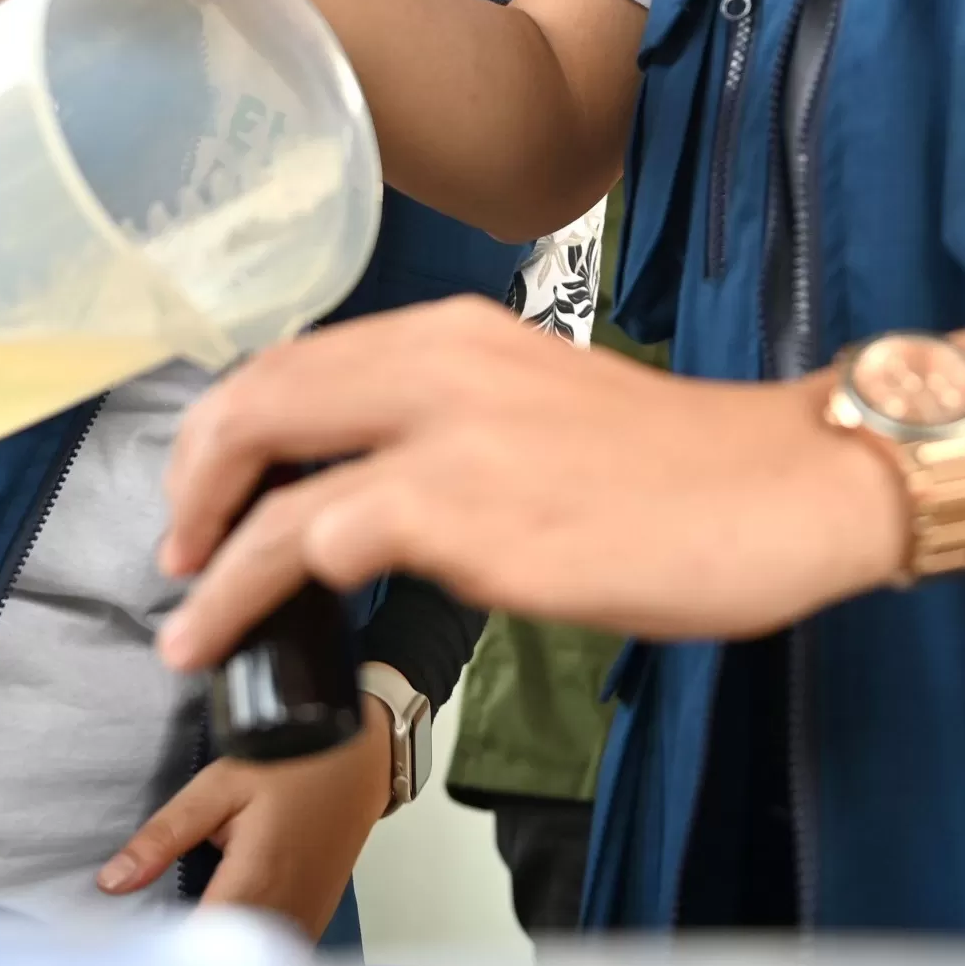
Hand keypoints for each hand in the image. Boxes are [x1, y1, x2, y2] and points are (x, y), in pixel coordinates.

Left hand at [96, 701, 391, 938]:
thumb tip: (111, 882)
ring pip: (251, 963)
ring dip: (218, 951)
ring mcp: (304, 919)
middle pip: (224, 964)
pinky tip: (225, 920)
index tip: (134, 941)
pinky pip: (274, 951)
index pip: (199, 947)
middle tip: (151, 931)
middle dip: (185, 953)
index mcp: (256, 881)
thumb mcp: (218, 786)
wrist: (359, 759)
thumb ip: (164, 835)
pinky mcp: (314, 917)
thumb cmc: (292, 763)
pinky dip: (246, 945)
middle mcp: (284, 911)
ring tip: (185, 925)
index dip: (164, 951)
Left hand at [151, 299, 909, 671]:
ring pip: (271, 464)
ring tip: (186, 615)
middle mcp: (441, 359)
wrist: (785, 486)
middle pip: (259, 393)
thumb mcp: (545, 412)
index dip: (233, 427)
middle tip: (179, 546)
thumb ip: (455, 432)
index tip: (213, 491)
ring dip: (208, 550)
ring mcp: (450, 431)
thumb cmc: (690, 471)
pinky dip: (253, 588)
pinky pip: (317, 538)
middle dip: (194, 474)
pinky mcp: (469, 511)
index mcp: (459, 332)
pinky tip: (237, 633)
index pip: (299, 359)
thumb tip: (374, 503)